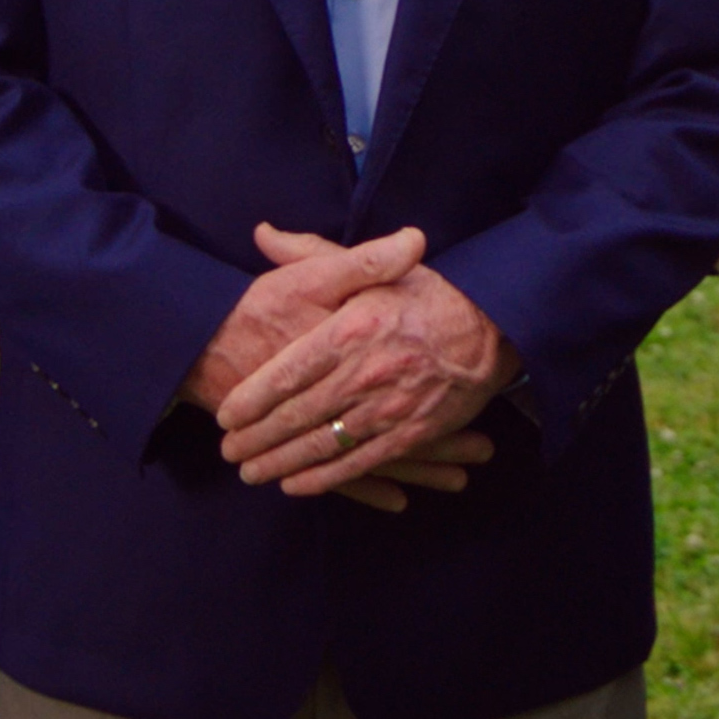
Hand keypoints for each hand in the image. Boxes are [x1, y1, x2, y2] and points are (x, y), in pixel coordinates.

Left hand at [216, 227, 517, 504]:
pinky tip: (296, 484)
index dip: (253, 398)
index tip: (227, 414)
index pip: (288, 372)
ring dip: (281, 463)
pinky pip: (358, 463)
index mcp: (352, 329)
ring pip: (322, 445)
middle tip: (229, 451)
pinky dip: (324, 478)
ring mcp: (389, 407)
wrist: (491, 326)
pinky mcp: (410, 434)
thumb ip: (311, 252)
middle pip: (298, 415)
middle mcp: (366, 372)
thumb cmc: (426, 294)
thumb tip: (262, 234)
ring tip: (252, 471)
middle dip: (257, 438)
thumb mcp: (371, 266)